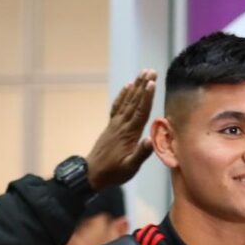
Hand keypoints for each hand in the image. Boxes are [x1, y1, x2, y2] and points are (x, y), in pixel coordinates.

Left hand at [86, 69, 156, 189]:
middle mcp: (122, 125)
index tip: (152, 83)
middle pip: (134, 102)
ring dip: (135, 87)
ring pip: (127, 101)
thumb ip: (141, 154)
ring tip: (142, 73)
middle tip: (151, 71)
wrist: (92, 174)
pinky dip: (122, 96)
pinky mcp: (111, 126)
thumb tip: (151, 140)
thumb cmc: (113, 173)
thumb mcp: (130, 167)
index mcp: (129, 134)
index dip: (147, 97)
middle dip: (143, 86)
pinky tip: (127, 87)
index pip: (140, 112)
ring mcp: (115, 124)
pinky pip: (117, 107)